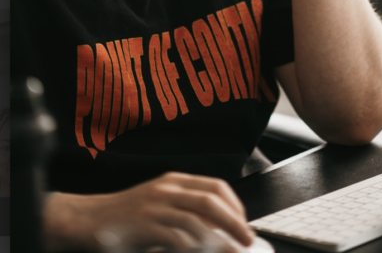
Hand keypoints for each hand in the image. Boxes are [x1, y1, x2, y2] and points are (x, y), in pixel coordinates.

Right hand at [43, 172, 254, 251]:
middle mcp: (167, 189)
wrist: (88, 218)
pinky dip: (193, 248)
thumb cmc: (125, 216)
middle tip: (247, 240)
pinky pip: (177, 238)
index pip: (215, 187)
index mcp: (174, 180)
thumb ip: (184, 210)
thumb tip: (218, 229)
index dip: (235, 206)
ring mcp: (155, 206)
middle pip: (211, 202)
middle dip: (235, 222)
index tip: (244, 224)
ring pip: (197, 221)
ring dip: (219, 240)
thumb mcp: (158, 203)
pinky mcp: (144, 226)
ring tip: (231, 252)